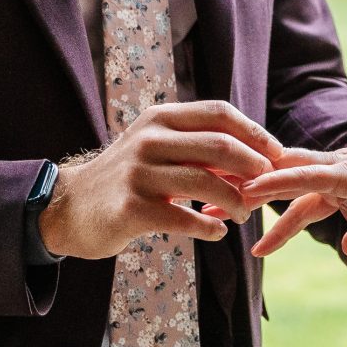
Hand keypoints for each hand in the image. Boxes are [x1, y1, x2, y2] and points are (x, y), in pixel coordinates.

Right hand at [38, 101, 284, 260]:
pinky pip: (184, 217)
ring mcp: (138, 173)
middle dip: (253, 168)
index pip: (218, 113)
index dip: (254, 132)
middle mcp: (149, 139)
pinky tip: (217, 233)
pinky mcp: (131, 208)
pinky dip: (209, 227)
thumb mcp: (157, 148)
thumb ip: (197, 147)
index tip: (276, 153)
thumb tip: (255, 154)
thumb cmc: (127, 178)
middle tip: (267, 187)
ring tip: (244, 215)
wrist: (70, 207)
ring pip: (206, 182)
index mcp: (160, 119)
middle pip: (219, 146)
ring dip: (236, 202)